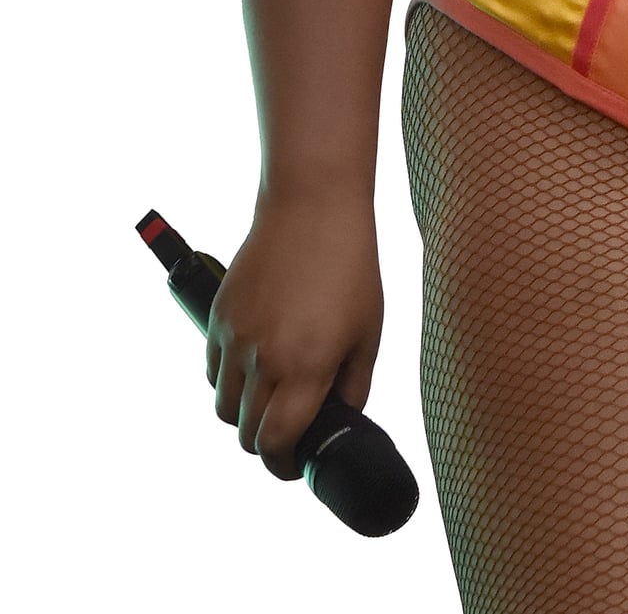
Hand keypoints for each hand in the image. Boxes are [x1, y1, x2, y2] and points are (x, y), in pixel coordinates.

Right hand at [207, 194, 382, 478]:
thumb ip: (353, 385)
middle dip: (267, 442)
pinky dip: (229, 380)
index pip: (277, 443)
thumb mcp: (369, 330)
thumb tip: (341, 421)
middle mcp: (264, 360)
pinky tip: (256, 361)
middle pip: (246, 434)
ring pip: (224, 408)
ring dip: (245, 412)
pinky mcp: (217, 319)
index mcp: (307, 367)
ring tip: (273, 393)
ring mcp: (235, 340)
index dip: (284, 465)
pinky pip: (212, 372)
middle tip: (288, 431)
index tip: (294, 464)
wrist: (313, 209)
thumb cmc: (350, 267)